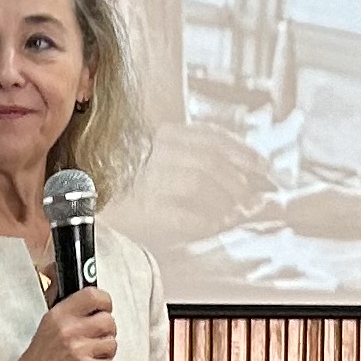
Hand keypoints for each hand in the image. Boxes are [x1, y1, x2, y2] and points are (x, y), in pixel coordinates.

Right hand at [2, 285, 117, 360]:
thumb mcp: (48, 325)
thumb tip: (93, 301)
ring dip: (106, 352)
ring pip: (112, 344)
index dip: (105, 302)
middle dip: (107, 331)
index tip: (105, 309)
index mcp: (59, 315)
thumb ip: (70, 311)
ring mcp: (78, 350)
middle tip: (98, 338)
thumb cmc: (40, 358)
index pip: (92, 296)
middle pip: (108, 321)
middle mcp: (69, 330)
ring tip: (92, 356)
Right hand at [116, 127, 273, 248]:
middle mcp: (153, 151)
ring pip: (198, 182)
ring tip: (235, 214)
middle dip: (238, 183)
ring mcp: (146, 180)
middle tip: (254, 201)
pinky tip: (215, 225)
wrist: (96, 206)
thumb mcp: (170, 161)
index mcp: (165, 134)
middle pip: (209, 161)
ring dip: (225, 201)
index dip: (243, 153)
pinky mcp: (143, 210)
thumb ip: (207, 161)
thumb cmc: (138, 185)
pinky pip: (184, 215)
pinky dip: (206, 221)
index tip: (263, 168)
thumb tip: (254, 178)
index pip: (212, 138)